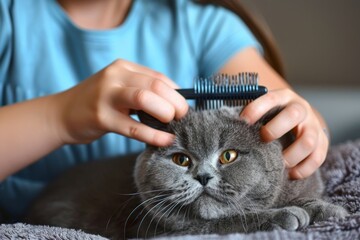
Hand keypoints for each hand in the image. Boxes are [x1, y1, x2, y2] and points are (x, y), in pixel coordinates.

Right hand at [52, 59, 187, 145]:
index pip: (158, 78)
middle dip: (176, 103)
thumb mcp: (118, 88)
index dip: (176, 93)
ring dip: (165, 113)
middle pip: (156, 86)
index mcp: (123, 68)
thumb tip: (175, 101)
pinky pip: (134, 127)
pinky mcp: (101, 117)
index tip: (183, 107)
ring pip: (145, 99)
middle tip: (181, 117)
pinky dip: (154, 135)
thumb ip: (142, 89)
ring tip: (172, 124)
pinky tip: (166, 140)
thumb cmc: (97, 102)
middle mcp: (115, 77)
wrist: (61, 114)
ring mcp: (106, 96)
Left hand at [239, 88, 328, 178]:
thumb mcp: (264, 108)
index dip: (256, 109)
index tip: (243, 121)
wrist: (301, 117)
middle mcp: (301, 109)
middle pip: (294, 115)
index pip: (271, 99)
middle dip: (276, 128)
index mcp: (283, 97)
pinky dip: (304, 169)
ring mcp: (314, 126)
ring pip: (309, 140)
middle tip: (263, 139)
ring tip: (279, 164)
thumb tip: (225, 126)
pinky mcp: (322, 142)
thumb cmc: (272, 115)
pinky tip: (290, 174)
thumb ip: (250, 115)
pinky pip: (318, 157)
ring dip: (292, 155)